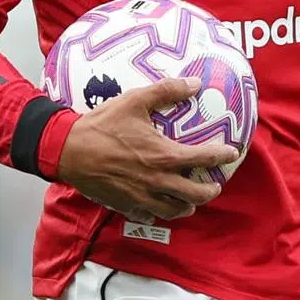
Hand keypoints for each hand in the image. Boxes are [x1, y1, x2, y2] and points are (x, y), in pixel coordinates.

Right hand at [56, 76, 236, 224]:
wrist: (68, 150)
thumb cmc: (102, 125)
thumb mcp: (135, 100)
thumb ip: (167, 90)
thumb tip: (195, 84)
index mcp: (164, 155)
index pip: (202, 158)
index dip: (221, 156)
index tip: (232, 152)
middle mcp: (157, 181)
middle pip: (194, 194)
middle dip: (209, 191)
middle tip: (215, 184)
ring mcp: (141, 197)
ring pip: (174, 210)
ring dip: (187, 206)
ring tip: (192, 201)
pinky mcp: (125, 205)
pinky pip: (148, 216)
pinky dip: (159, 213)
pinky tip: (159, 207)